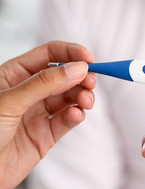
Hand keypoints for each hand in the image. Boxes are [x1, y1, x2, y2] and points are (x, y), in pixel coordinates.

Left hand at [0, 41, 95, 188]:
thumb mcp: (10, 101)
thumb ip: (45, 83)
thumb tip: (78, 68)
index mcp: (15, 75)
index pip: (49, 54)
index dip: (71, 53)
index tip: (90, 59)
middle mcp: (30, 92)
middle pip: (64, 76)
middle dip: (81, 77)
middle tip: (91, 82)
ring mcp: (39, 113)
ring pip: (69, 98)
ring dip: (82, 96)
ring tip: (86, 101)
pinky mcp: (47, 135)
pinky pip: (67, 121)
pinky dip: (76, 116)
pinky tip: (76, 114)